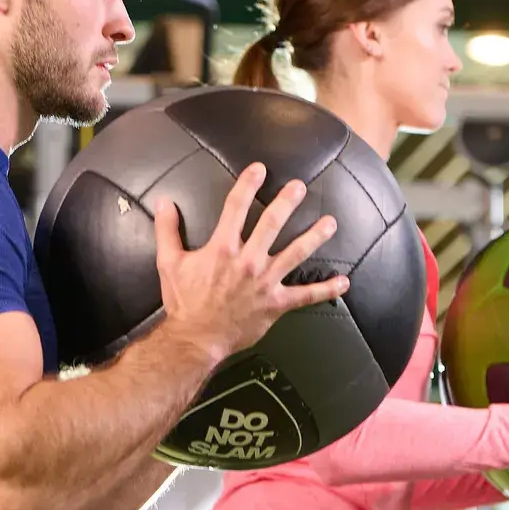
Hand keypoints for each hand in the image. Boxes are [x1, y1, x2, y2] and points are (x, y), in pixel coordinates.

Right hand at [153, 163, 348, 365]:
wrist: (195, 339)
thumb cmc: (183, 302)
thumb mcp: (169, 263)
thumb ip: (167, 230)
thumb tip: (164, 202)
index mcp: (223, 248)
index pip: (236, 207)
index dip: (248, 185)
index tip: (260, 169)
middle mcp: (248, 260)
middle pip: (272, 224)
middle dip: (287, 202)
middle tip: (300, 187)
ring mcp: (265, 282)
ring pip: (295, 253)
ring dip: (315, 237)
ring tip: (330, 223)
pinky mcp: (276, 304)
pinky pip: (305, 296)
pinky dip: (326, 290)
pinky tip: (343, 282)